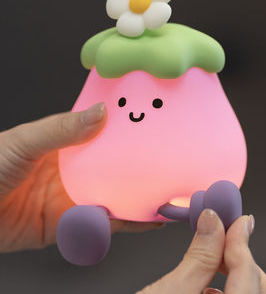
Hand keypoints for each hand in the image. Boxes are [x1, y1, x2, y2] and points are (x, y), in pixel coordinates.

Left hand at [0, 103, 162, 251]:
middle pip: (116, 165)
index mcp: (66, 144)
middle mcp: (75, 170)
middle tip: (170, 161)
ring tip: (167, 193)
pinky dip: (126, 222)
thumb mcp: (23, 141)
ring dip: (141, 196)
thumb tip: (100, 112)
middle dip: (142, 164)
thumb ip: (61, 129)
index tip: (155, 125)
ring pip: (116, 195)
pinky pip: (104, 223)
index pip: (105, 133)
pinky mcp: (71, 224)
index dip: (129, 129)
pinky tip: (146, 219)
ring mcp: (75, 197)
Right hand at [137, 209, 265, 293]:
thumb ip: (199, 257)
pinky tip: (205, 292)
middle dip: (242, 261)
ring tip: (212, 263)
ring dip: (236, 278)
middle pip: (260, 290)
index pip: (249, 277)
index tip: (237, 221)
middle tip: (223, 239)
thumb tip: (213, 221)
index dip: (241, 242)